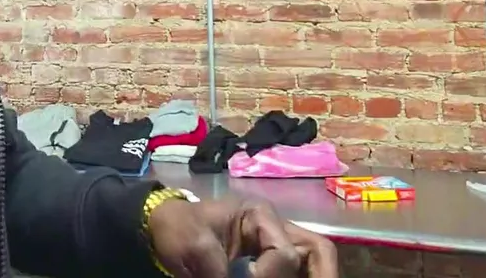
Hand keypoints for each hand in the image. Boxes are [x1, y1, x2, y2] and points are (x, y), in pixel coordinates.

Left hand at [147, 197, 337, 277]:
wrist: (160, 230)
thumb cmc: (178, 228)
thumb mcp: (195, 246)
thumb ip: (219, 272)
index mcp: (259, 215)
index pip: (284, 251)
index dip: (270, 273)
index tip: (245, 277)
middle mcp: (274, 228)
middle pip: (316, 249)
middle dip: (325, 274)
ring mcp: (273, 245)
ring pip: (312, 260)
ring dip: (317, 276)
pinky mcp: (266, 262)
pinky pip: (293, 271)